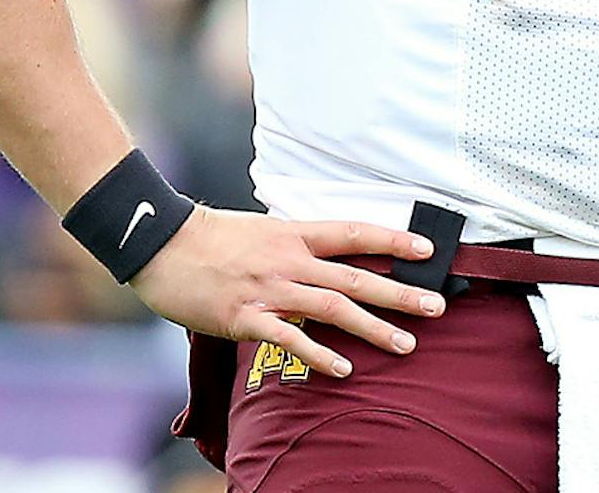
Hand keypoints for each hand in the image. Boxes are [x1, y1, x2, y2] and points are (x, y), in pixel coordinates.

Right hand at [129, 207, 445, 377]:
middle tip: (437, 306)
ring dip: (373, 327)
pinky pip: (290, 337)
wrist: (161, 244)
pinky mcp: (245, 317)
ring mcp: (269, 288)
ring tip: (405, 345)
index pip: (355, 232)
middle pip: (356, 276)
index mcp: (294, 232)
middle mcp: (289, 258)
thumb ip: (296, 243)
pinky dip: (318, 354)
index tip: (428, 249)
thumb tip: (329, 257)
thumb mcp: (262, 229)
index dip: (394, 239)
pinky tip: (343, 369)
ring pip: (333, 307)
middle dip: (400, 293)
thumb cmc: (212, 237)